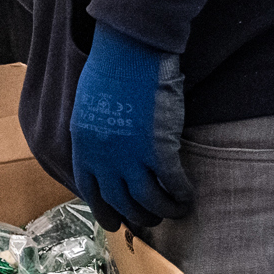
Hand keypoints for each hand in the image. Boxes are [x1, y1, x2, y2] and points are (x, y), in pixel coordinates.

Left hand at [71, 25, 194, 232]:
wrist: (129, 50)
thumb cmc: (111, 69)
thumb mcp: (90, 107)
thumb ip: (97, 135)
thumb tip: (111, 153)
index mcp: (84, 147)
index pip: (92, 192)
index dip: (105, 212)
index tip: (117, 224)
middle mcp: (104, 158)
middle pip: (122, 203)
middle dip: (139, 217)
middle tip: (153, 220)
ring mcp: (131, 156)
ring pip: (148, 201)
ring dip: (165, 211)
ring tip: (177, 211)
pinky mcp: (158, 149)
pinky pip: (172, 184)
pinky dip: (182, 195)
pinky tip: (189, 197)